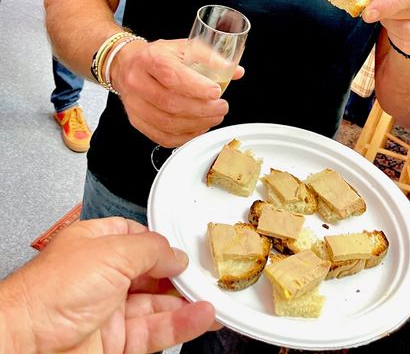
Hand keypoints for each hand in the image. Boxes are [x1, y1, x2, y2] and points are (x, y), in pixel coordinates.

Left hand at [0, 217, 215, 352]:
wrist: (25, 343)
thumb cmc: (51, 292)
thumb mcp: (111, 252)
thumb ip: (150, 249)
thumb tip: (176, 253)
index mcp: (96, 245)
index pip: (137, 237)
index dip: (162, 242)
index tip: (186, 246)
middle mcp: (103, 277)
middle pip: (151, 273)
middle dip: (179, 274)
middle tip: (207, 274)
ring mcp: (109, 312)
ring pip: (157, 305)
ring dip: (186, 302)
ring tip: (213, 298)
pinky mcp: (115, 343)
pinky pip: (154, 331)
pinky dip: (181, 324)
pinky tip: (200, 317)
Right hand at [110, 38, 236, 145]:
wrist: (128, 65)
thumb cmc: (159, 56)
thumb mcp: (183, 47)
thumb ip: (210, 58)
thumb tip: (235, 71)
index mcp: (151, 59)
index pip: (171, 75)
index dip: (196, 86)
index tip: (216, 92)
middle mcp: (138, 81)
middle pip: (170, 103)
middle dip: (202, 109)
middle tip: (222, 107)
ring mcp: (135, 104)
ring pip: (166, 123)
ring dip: (196, 124)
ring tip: (215, 117)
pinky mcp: (136, 121)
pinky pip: (162, 136)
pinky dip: (185, 136)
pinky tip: (199, 128)